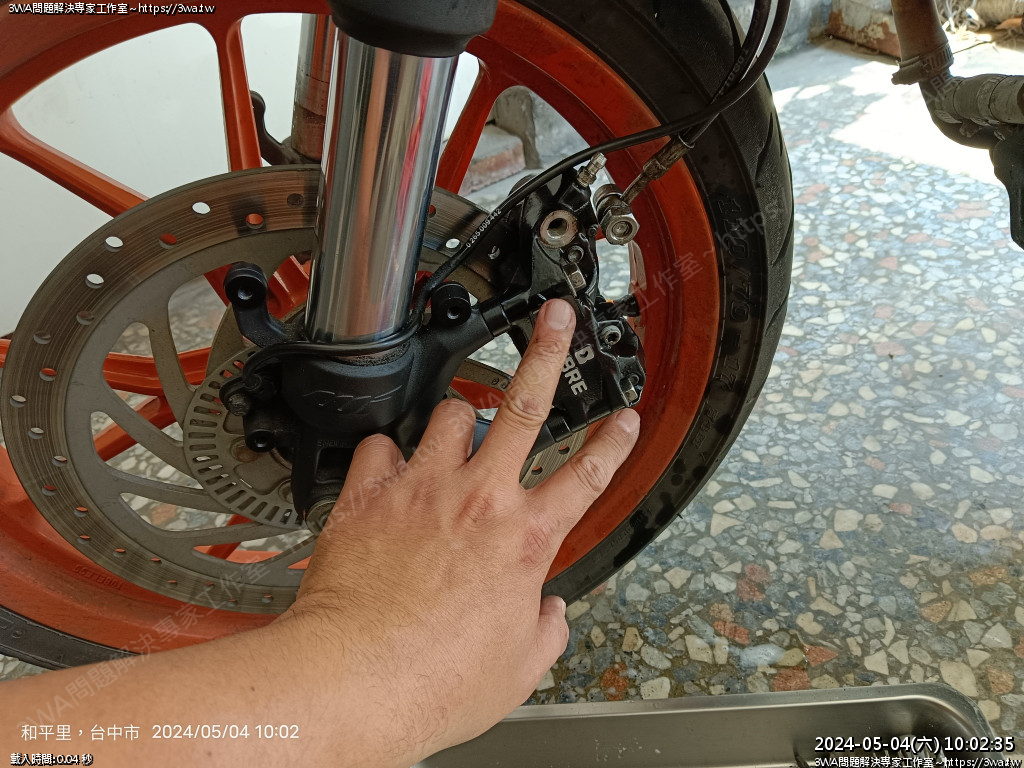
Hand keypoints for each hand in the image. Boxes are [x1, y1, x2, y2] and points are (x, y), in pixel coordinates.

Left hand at [283, 298, 640, 764]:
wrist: (356, 677)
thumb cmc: (434, 680)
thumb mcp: (517, 668)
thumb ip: (544, 631)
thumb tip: (549, 617)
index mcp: (524, 539)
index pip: (587, 477)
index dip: (614, 443)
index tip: (624, 420)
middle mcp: (478, 499)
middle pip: (525, 404)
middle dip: (548, 351)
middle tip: (556, 319)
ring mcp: (423, 488)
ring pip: (449, 414)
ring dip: (456, 418)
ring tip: (456, 428)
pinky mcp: (371, 494)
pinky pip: (381, 446)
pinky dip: (388, 453)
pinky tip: (389, 467)